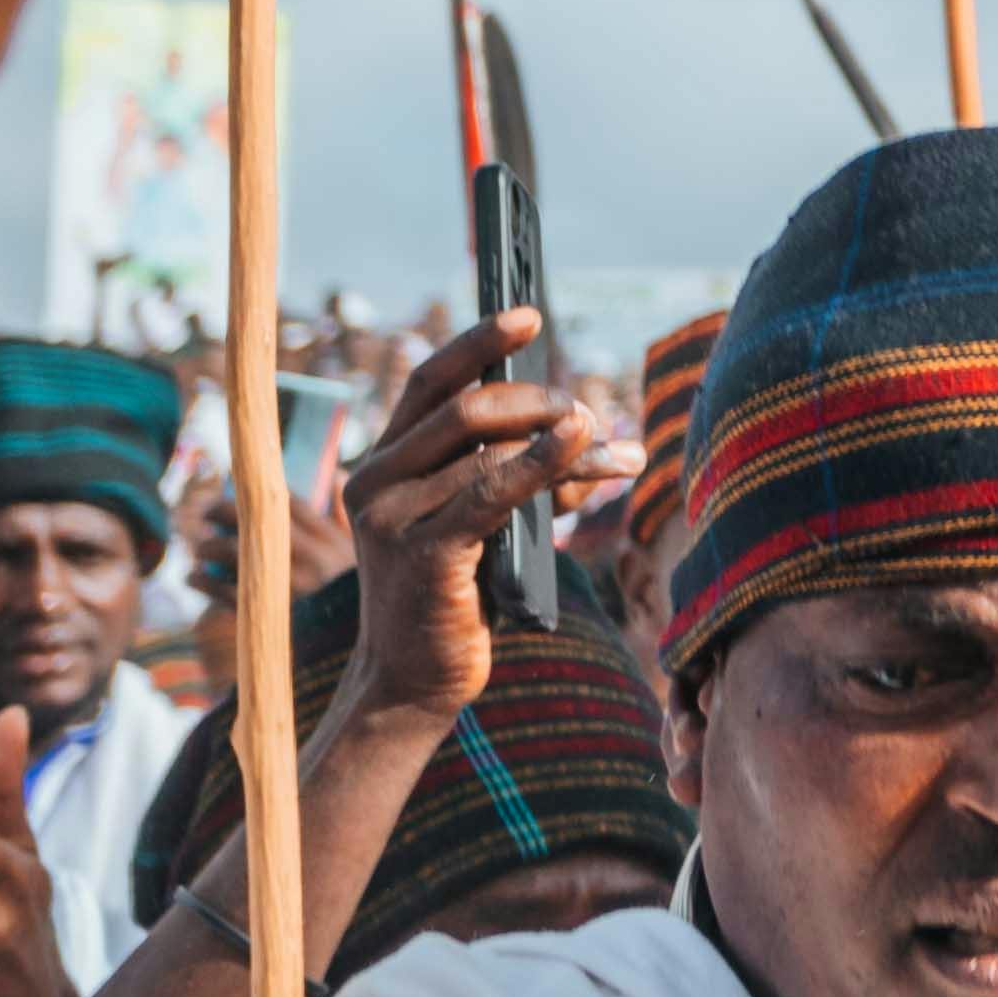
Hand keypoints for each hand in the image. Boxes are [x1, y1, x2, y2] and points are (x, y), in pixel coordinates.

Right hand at [334, 309, 624, 723]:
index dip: (477, 342)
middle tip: (596, 415)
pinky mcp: (423, 552)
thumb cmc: (454, 598)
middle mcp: (374, 480)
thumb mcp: (487, 525)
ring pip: (493, 449)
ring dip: (569, 446)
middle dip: (542, 400)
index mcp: (382, 462)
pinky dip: (545, 465)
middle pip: (469, 406)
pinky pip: (493, 493)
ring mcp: (392, 516)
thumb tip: (596, 437)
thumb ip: (527, 478)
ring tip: (622, 455)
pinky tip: (585, 451)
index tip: (530, 316)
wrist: (414, 680)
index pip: (428, 381)